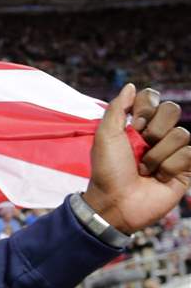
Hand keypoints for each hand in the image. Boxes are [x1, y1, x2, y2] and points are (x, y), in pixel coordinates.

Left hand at [83, 84, 189, 233]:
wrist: (115, 202)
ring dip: (158, 154)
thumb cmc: (107, 170)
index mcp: (137, 125)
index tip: (134, 124)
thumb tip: (131, 85)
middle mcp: (157, 135)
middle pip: (172, 111)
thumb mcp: (105, 136)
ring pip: (182, 134)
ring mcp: (172, 151)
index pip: (153, 98)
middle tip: (140, 147)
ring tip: (144, 169)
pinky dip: (170, 166)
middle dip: (154, 130)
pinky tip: (159, 177)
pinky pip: (188, 154)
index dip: (145, 108)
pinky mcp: (185, 168)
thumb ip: (118, 108)